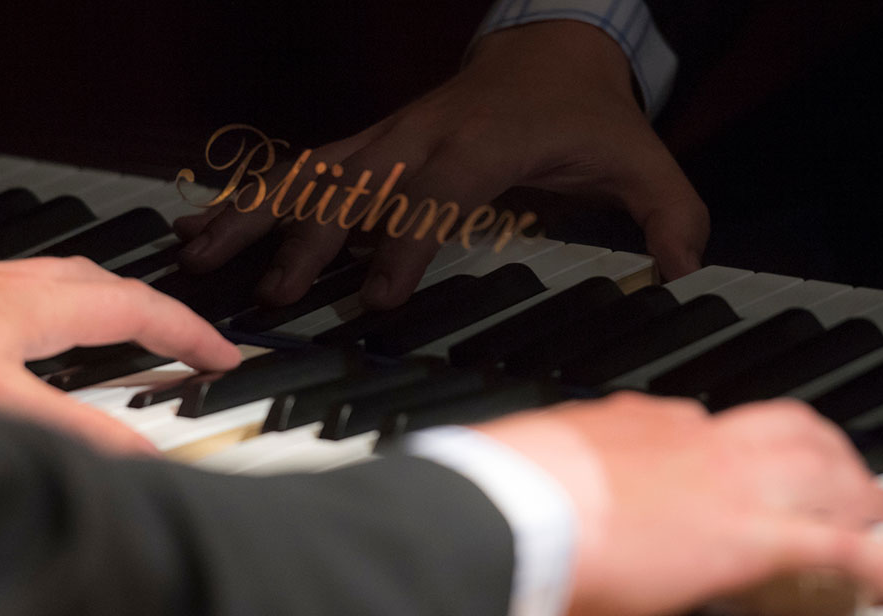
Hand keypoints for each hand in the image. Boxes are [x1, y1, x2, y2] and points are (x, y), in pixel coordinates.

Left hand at [0, 257, 241, 454]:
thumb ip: (77, 437)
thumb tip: (146, 456)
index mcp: (19, 304)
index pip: (134, 306)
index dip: (190, 331)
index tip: (227, 357)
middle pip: (101, 283)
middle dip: (157, 313)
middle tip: (192, 350)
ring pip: (57, 286)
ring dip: (108, 312)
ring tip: (133, 349)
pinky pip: (21, 299)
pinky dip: (61, 322)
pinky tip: (43, 357)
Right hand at [174, 20, 707, 309]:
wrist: (551, 49)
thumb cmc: (588, 115)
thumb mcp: (643, 158)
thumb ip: (669, 215)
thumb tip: (683, 271)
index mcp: (487, 143)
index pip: (438, 194)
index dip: (406, 244)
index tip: (377, 298)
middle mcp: (425, 135)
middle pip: (355, 185)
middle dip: (311, 241)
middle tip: (276, 297)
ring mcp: (388, 136)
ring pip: (308, 171)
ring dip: (253, 214)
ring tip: (198, 258)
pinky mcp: (369, 143)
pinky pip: (299, 168)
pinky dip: (248, 197)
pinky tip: (201, 230)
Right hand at [474, 392, 882, 615]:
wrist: (523, 502)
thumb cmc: (515, 489)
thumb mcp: (541, 459)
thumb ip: (567, 459)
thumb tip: (560, 465)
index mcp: (646, 425)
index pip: (710, 424)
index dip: (741, 444)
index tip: (743, 458)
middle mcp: (701, 441)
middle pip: (788, 432)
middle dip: (826, 450)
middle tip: (848, 471)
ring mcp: (733, 486)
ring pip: (824, 474)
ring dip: (862, 490)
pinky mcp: (751, 538)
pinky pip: (839, 547)